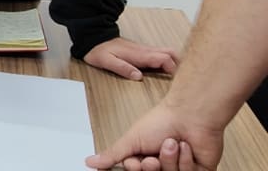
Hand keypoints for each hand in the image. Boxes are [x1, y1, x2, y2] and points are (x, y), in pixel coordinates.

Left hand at [83, 37, 179, 79]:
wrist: (94, 38)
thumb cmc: (99, 50)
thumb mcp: (107, 61)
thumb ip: (122, 68)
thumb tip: (138, 76)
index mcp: (139, 54)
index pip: (164, 59)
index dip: (173, 68)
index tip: (179, 80)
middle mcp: (145, 51)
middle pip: (171, 53)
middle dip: (181, 64)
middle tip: (187, 77)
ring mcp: (144, 50)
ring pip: (168, 52)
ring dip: (177, 61)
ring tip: (184, 75)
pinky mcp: (142, 51)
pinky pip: (161, 54)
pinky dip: (171, 60)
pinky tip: (172, 69)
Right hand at [86, 100, 223, 169]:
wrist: (189, 115)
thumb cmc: (161, 121)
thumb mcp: (131, 139)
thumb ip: (112, 155)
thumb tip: (90, 162)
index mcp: (144, 155)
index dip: (135, 169)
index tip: (135, 162)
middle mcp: (161, 163)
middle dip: (151, 168)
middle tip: (153, 158)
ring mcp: (180, 168)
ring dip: (168, 160)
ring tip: (172, 142)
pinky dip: (185, 160)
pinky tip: (185, 146)